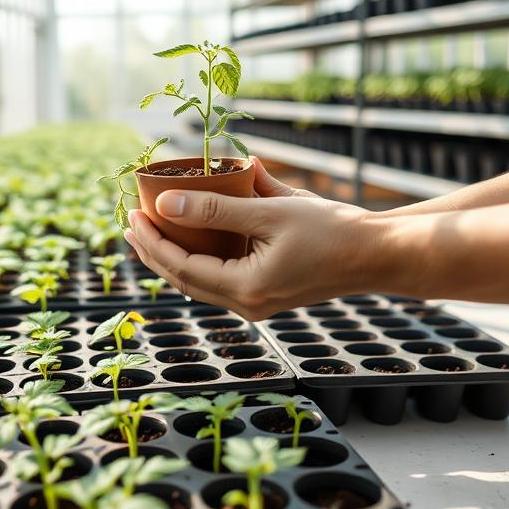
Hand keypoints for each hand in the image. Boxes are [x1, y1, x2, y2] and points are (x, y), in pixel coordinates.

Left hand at [124, 158, 387, 319]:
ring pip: (200, 281)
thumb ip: (216, 210)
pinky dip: (199, 258)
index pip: (181, 267)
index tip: (132, 215)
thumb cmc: (331, 231)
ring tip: (151, 230)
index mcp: (245, 288)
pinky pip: (220, 278)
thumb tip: (165, 205)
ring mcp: (257, 302)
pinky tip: (190, 240)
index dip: (152, 242)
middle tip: (131, 222)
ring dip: (173, 256)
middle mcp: (246, 304)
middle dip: (154, 251)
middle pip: (184, 279)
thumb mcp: (270, 213)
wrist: (377, 254)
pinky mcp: (267, 293)